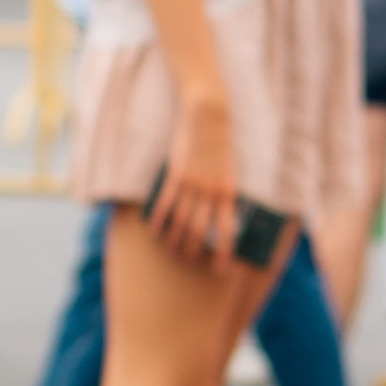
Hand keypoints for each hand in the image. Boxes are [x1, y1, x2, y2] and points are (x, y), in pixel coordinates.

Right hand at [150, 70, 237, 267]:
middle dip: (194, 250)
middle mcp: (210, 191)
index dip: (223, 252)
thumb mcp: (230, 170)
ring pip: (181, 220)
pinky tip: (155, 230)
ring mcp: (192, 183)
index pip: (227, 230)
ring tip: (172, 250)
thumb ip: (224, 192)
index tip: (221, 269)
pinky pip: (166, 202)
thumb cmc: (222, 143)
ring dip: (175, 239)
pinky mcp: (176, 173)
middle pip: (200, 230)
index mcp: (229, 191)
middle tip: (190, 261)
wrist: (209, 116)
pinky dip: (160, 219)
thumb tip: (221, 215)